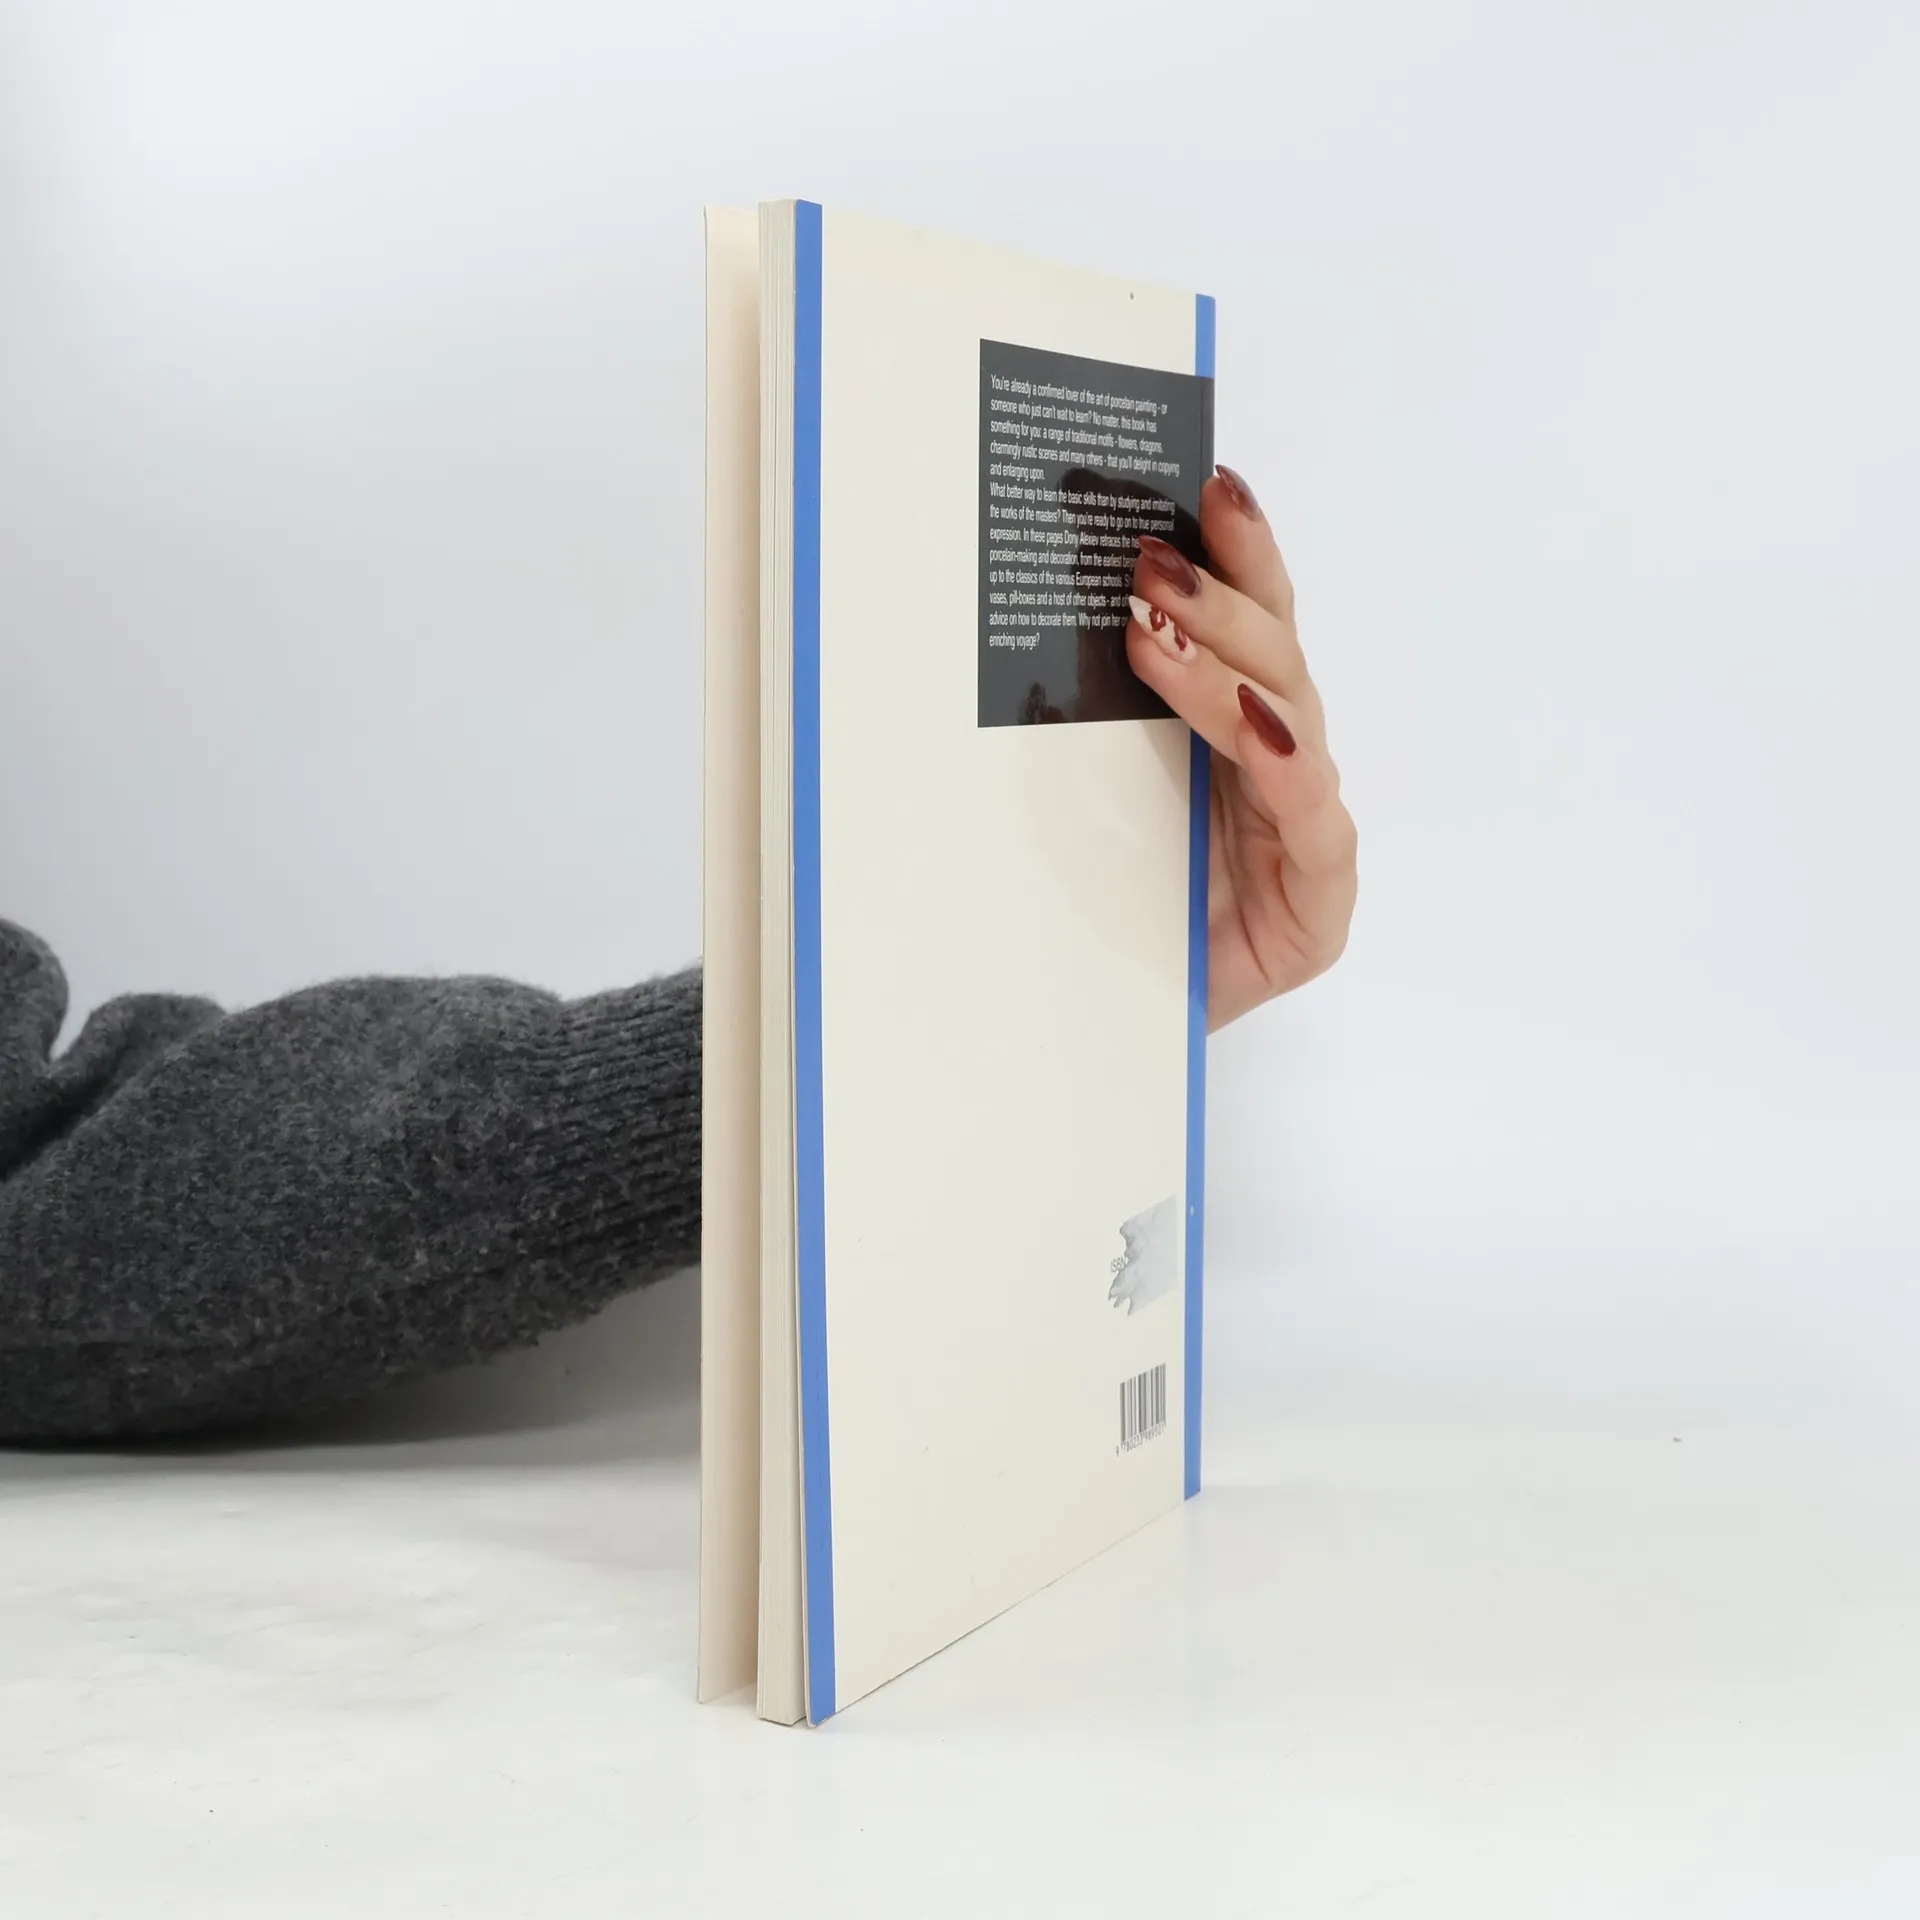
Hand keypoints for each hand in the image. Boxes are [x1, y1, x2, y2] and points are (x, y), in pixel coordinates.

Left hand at [1126, 466, 1357, 1030]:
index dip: (1235, 549)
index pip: (1242, 622)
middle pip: (1273, 653)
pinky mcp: (1315, 909)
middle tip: (1149, 558)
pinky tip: (1255, 726)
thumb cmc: (1094, 908)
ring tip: (1163, 630)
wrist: (1097, 1033)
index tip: (1200, 477)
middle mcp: (1272, 768)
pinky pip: (1316, 826)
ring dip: (1228, 666)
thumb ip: (1082, 718)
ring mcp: (1301, 832)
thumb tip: (1016, 613)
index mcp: (1225, 730)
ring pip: (1289, 720)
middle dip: (1218, 595)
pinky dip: (1289, 768)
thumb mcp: (1073, 792)